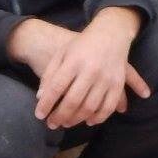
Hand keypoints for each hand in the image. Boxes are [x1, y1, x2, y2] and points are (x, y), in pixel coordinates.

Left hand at [27, 8, 149, 128]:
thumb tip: (40, 97)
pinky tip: (89, 121)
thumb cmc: (81, 45)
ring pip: (90, 107)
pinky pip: (109, 106)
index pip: (56, 87)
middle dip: (60, 116)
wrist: (111, 33)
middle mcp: (90, 70)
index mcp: (74, 61)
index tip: (39, 115)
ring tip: (66, 124)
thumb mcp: (62, 53)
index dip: (47, 104)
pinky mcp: (118, 83)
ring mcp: (106, 78)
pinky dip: (99, 117)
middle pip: (73, 100)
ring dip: (77, 120)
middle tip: (52, 124)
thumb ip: (50, 74)